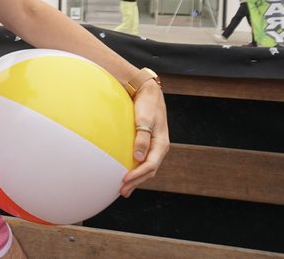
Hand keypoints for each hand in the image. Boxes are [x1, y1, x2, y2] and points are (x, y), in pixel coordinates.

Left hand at [121, 82, 168, 197]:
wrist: (148, 92)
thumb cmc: (146, 104)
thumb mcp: (144, 120)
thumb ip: (141, 138)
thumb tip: (137, 158)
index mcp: (161, 144)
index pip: (150, 165)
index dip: (137, 175)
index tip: (124, 181)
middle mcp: (159, 147)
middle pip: (149, 170)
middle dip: (136, 182)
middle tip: (122, 192)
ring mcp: (154, 146)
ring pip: (147, 167)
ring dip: (137, 178)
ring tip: (124, 189)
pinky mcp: (147, 143)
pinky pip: (143, 160)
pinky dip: (136, 169)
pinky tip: (126, 173)